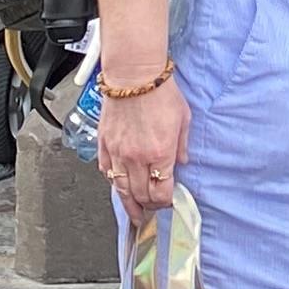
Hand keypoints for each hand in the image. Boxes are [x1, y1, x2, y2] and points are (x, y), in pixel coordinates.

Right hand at [96, 69, 190, 219]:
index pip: (161, 191)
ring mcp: (118, 153)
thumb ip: (182, 145)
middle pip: (141, 195)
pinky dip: (113, 183)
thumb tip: (181, 162)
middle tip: (151, 212)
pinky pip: (106, 172)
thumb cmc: (160, 92)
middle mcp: (137, 157)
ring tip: (134, 213)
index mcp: (160, 153)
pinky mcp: (104, 144)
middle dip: (148, 207)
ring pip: (121, 189)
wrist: (134, 75)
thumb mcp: (183, 119)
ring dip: (129, 204)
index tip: (167, 203)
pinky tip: (119, 187)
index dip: (165, 202)